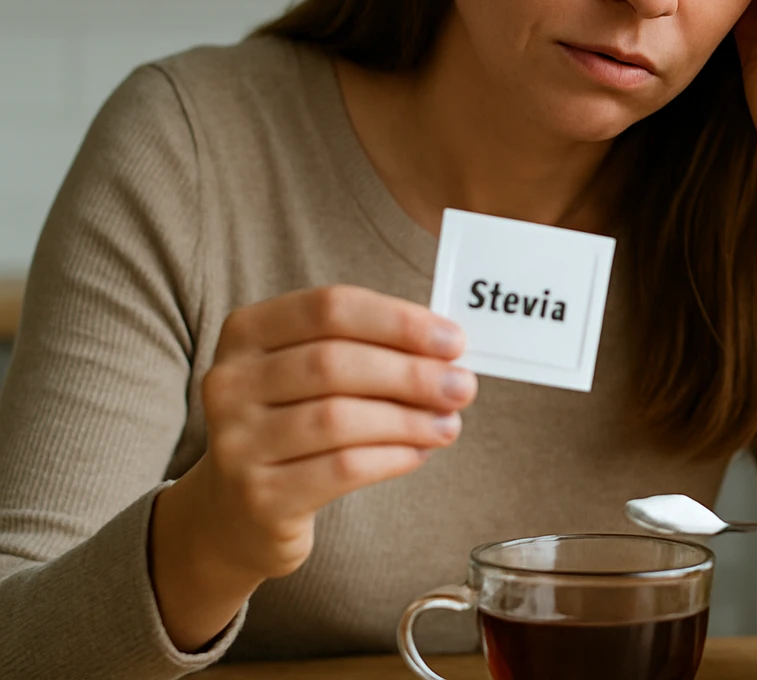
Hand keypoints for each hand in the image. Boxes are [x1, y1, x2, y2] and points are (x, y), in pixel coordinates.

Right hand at [150, 285, 476, 648]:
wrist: (236, 511)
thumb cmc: (294, 424)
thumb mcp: (314, 374)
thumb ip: (371, 351)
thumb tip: (448, 354)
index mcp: (247, 333)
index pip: (329, 308)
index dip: (398, 321)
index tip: (453, 341)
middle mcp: (230, 382)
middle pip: (333, 363)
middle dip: (411, 374)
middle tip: (463, 386)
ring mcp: (236, 441)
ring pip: (337, 419)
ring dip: (408, 419)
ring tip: (449, 424)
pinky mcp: (258, 496)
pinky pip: (339, 468)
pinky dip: (391, 457)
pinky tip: (419, 452)